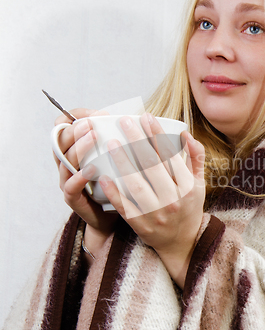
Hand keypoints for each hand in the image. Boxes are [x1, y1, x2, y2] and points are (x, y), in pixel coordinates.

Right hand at [54, 108, 118, 258]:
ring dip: (78, 147)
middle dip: (76, 128)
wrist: (110, 217)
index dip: (74, 116)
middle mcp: (68, 163)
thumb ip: (121, 140)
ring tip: (93, 137)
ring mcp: (68, 180)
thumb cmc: (116, 184)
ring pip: (65, 160)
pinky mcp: (72, 199)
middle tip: (91, 122)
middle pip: (61, 140)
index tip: (93, 112)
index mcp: (77, 150)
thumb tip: (138, 119)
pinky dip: (79, 176)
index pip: (65, 126)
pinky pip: (70, 186)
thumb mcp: (118, 159)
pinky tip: (91, 168)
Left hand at [98, 113, 205, 287]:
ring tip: (112, 143)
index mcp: (187, 188)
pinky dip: (114, 192)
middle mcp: (172, 200)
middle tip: (124, 122)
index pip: (171, 156)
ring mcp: (155, 214)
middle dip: (137, 141)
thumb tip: (187, 134)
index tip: (146, 117)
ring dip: (123, 162)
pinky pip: (125, 206)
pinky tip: (105, 176)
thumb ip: (195, 159)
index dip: (157, 135)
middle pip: (152, 166)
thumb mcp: (199, 184)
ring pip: (136, 184)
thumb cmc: (189, 208)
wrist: (182, 243)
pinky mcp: (139, 224)